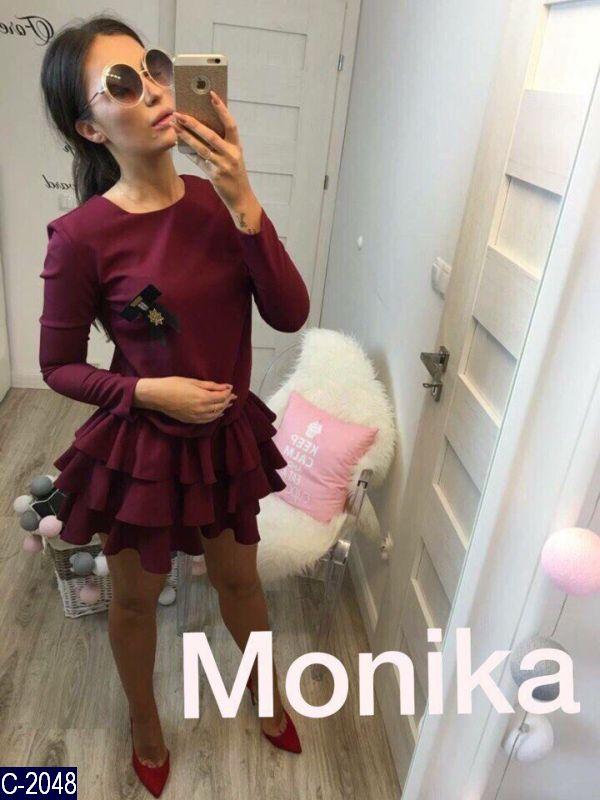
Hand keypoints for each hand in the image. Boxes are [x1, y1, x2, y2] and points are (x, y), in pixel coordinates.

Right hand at [134, 377, 236, 423]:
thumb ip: (212, 386)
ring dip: (223, 409)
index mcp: (203, 397)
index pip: (222, 397)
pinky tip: (218, 413)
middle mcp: (202, 409)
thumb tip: (227, 386)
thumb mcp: (194, 382)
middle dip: (227, 400)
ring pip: (215, 415)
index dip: (228, 393)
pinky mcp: (191, 420)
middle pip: (220, 406)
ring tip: (228, 403)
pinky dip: (215, 416)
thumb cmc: (174, 384)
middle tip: (232, 395)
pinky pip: (208, 420)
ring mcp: (196, 416)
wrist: (157, 396)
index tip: (231, 388)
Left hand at [170, 91, 252, 210]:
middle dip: (193, 123)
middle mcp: (231, 155)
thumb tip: (200, 128)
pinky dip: (188, 151)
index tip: (212, 95)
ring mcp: (223, 165)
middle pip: (211, 135)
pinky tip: (178, 143)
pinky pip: (198, 160)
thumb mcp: (232, 157)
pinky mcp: (215, 175)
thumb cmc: (234, 174)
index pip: (230, 124)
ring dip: (186, 136)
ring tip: (174, 126)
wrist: (240, 197)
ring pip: (201, 148)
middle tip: (179, 113)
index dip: (222, 109)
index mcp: (236, 146)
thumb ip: (220, 144)